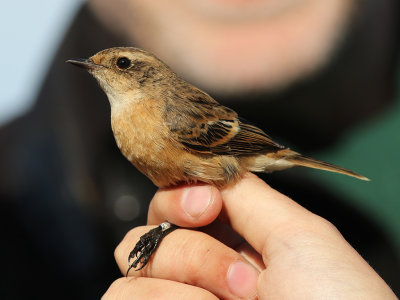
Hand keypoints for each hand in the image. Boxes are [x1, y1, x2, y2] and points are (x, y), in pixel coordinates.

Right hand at [103, 173, 396, 298]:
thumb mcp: (300, 235)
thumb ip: (246, 193)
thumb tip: (206, 170)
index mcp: (232, 243)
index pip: (177, 204)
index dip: (180, 196)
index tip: (205, 205)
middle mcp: (198, 272)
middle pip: (151, 230)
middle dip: (194, 250)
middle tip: (243, 281)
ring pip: (135, 264)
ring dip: (185, 280)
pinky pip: (121, 297)